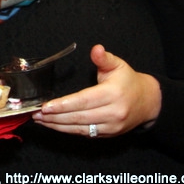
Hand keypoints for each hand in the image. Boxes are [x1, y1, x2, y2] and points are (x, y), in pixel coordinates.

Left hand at [33, 44, 161, 137]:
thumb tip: (96, 49)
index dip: (64, 105)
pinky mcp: (108, 134)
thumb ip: (104, 58)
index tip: (46, 106)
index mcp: (113, 94)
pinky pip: (85, 133)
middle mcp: (113, 113)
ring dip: (57, 125)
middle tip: (35, 113)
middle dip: (55, 116)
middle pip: (79, 117)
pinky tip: (53, 125)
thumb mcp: (118, 65)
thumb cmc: (129, 81)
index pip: (84, 101)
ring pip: (80, 128)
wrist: (149, 102)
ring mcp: (111, 126)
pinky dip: (67, 130)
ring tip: (39, 119)